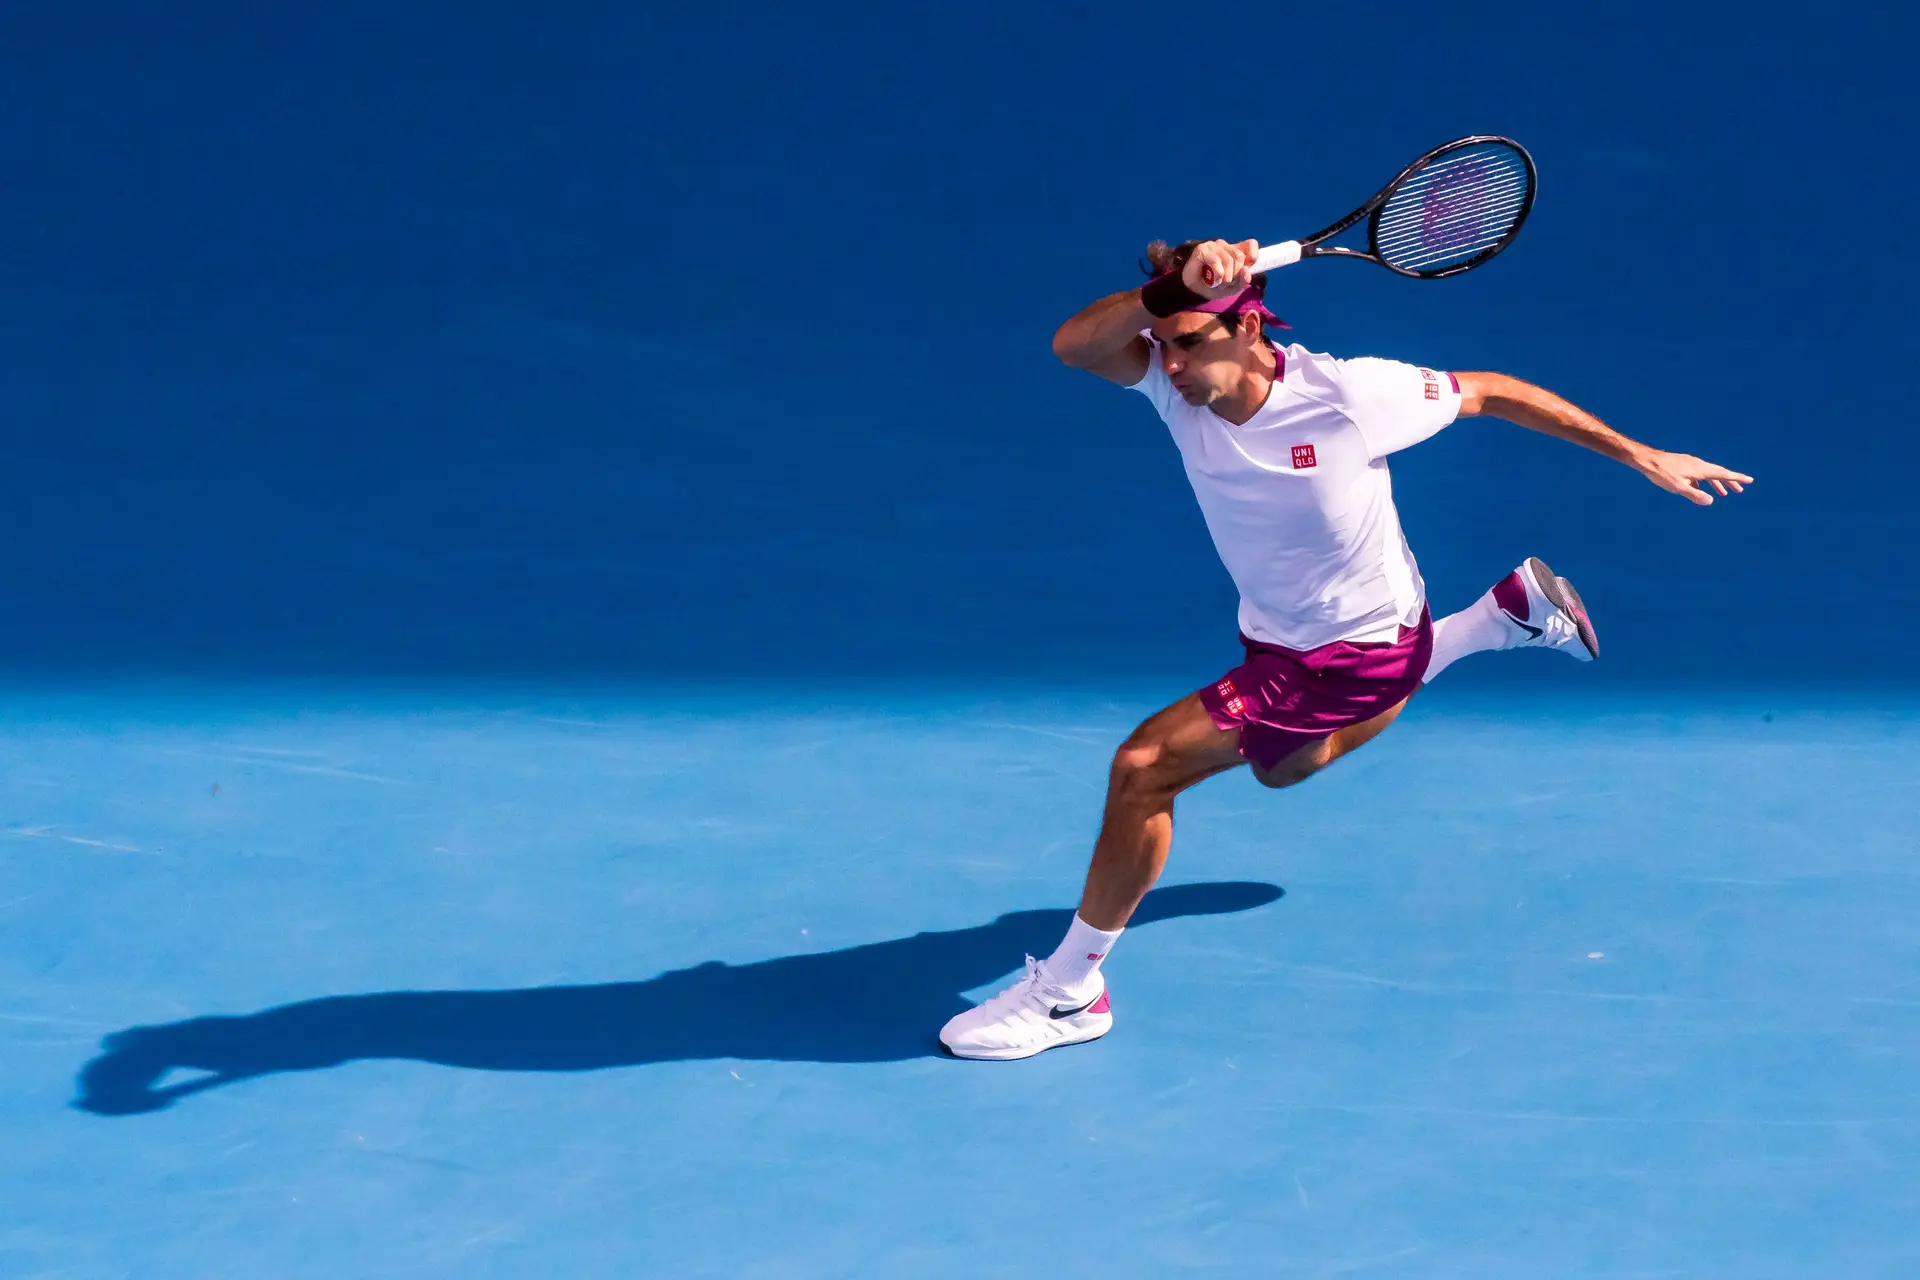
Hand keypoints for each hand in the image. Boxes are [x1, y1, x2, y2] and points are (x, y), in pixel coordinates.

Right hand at [1181, 239, 1258, 297]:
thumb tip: (1246, 271)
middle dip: (1235, 275)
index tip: (1247, 268)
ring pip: (1229, 260)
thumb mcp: (1232, 288)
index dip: (1253, 255)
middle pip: (1240, 257)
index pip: (1251, 244)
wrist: (1193, 290)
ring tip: (1218, 283)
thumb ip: (1242, 280)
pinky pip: (1216, 260)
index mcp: (1235, 251)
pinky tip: (1215, 280)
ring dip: (1226, 277)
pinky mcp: (1202, 249)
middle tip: (1227, 283)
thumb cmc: (1213, 286)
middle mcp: (1225, 246)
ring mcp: (1213, 246)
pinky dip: (1218, 274)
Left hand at [1636, 450, 1752, 505]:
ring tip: (1723, 493)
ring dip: (1717, 483)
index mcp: (1700, 469)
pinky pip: (1699, 474)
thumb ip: (1695, 495)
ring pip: (1709, 473)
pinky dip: (1704, 481)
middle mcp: (1699, 464)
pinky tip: (1701, 488)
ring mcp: (1691, 463)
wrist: (1647, 460)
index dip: (1737, 478)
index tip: (1750, 480)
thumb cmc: (1662, 474)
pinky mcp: (1684, 465)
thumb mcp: (1678, 487)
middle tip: (1739, 490)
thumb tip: (1711, 501)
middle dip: (1730, 482)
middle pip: (1718, 473)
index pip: (1723, 474)